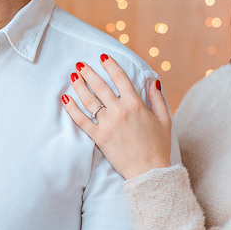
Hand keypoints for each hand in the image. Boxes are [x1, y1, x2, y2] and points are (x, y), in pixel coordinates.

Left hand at [62, 54, 172, 178]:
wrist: (149, 172)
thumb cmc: (159, 147)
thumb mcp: (165, 120)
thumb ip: (158, 99)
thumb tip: (153, 81)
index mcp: (136, 105)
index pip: (120, 78)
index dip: (110, 65)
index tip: (102, 57)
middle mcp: (120, 111)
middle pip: (100, 86)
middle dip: (89, 73)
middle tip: (80, 64)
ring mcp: (108, 124)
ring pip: (89, 100)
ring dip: (79, 86)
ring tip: (72, 76)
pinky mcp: (99, 138)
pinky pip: (82, 120)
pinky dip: (72, 109)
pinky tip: (66, 98)